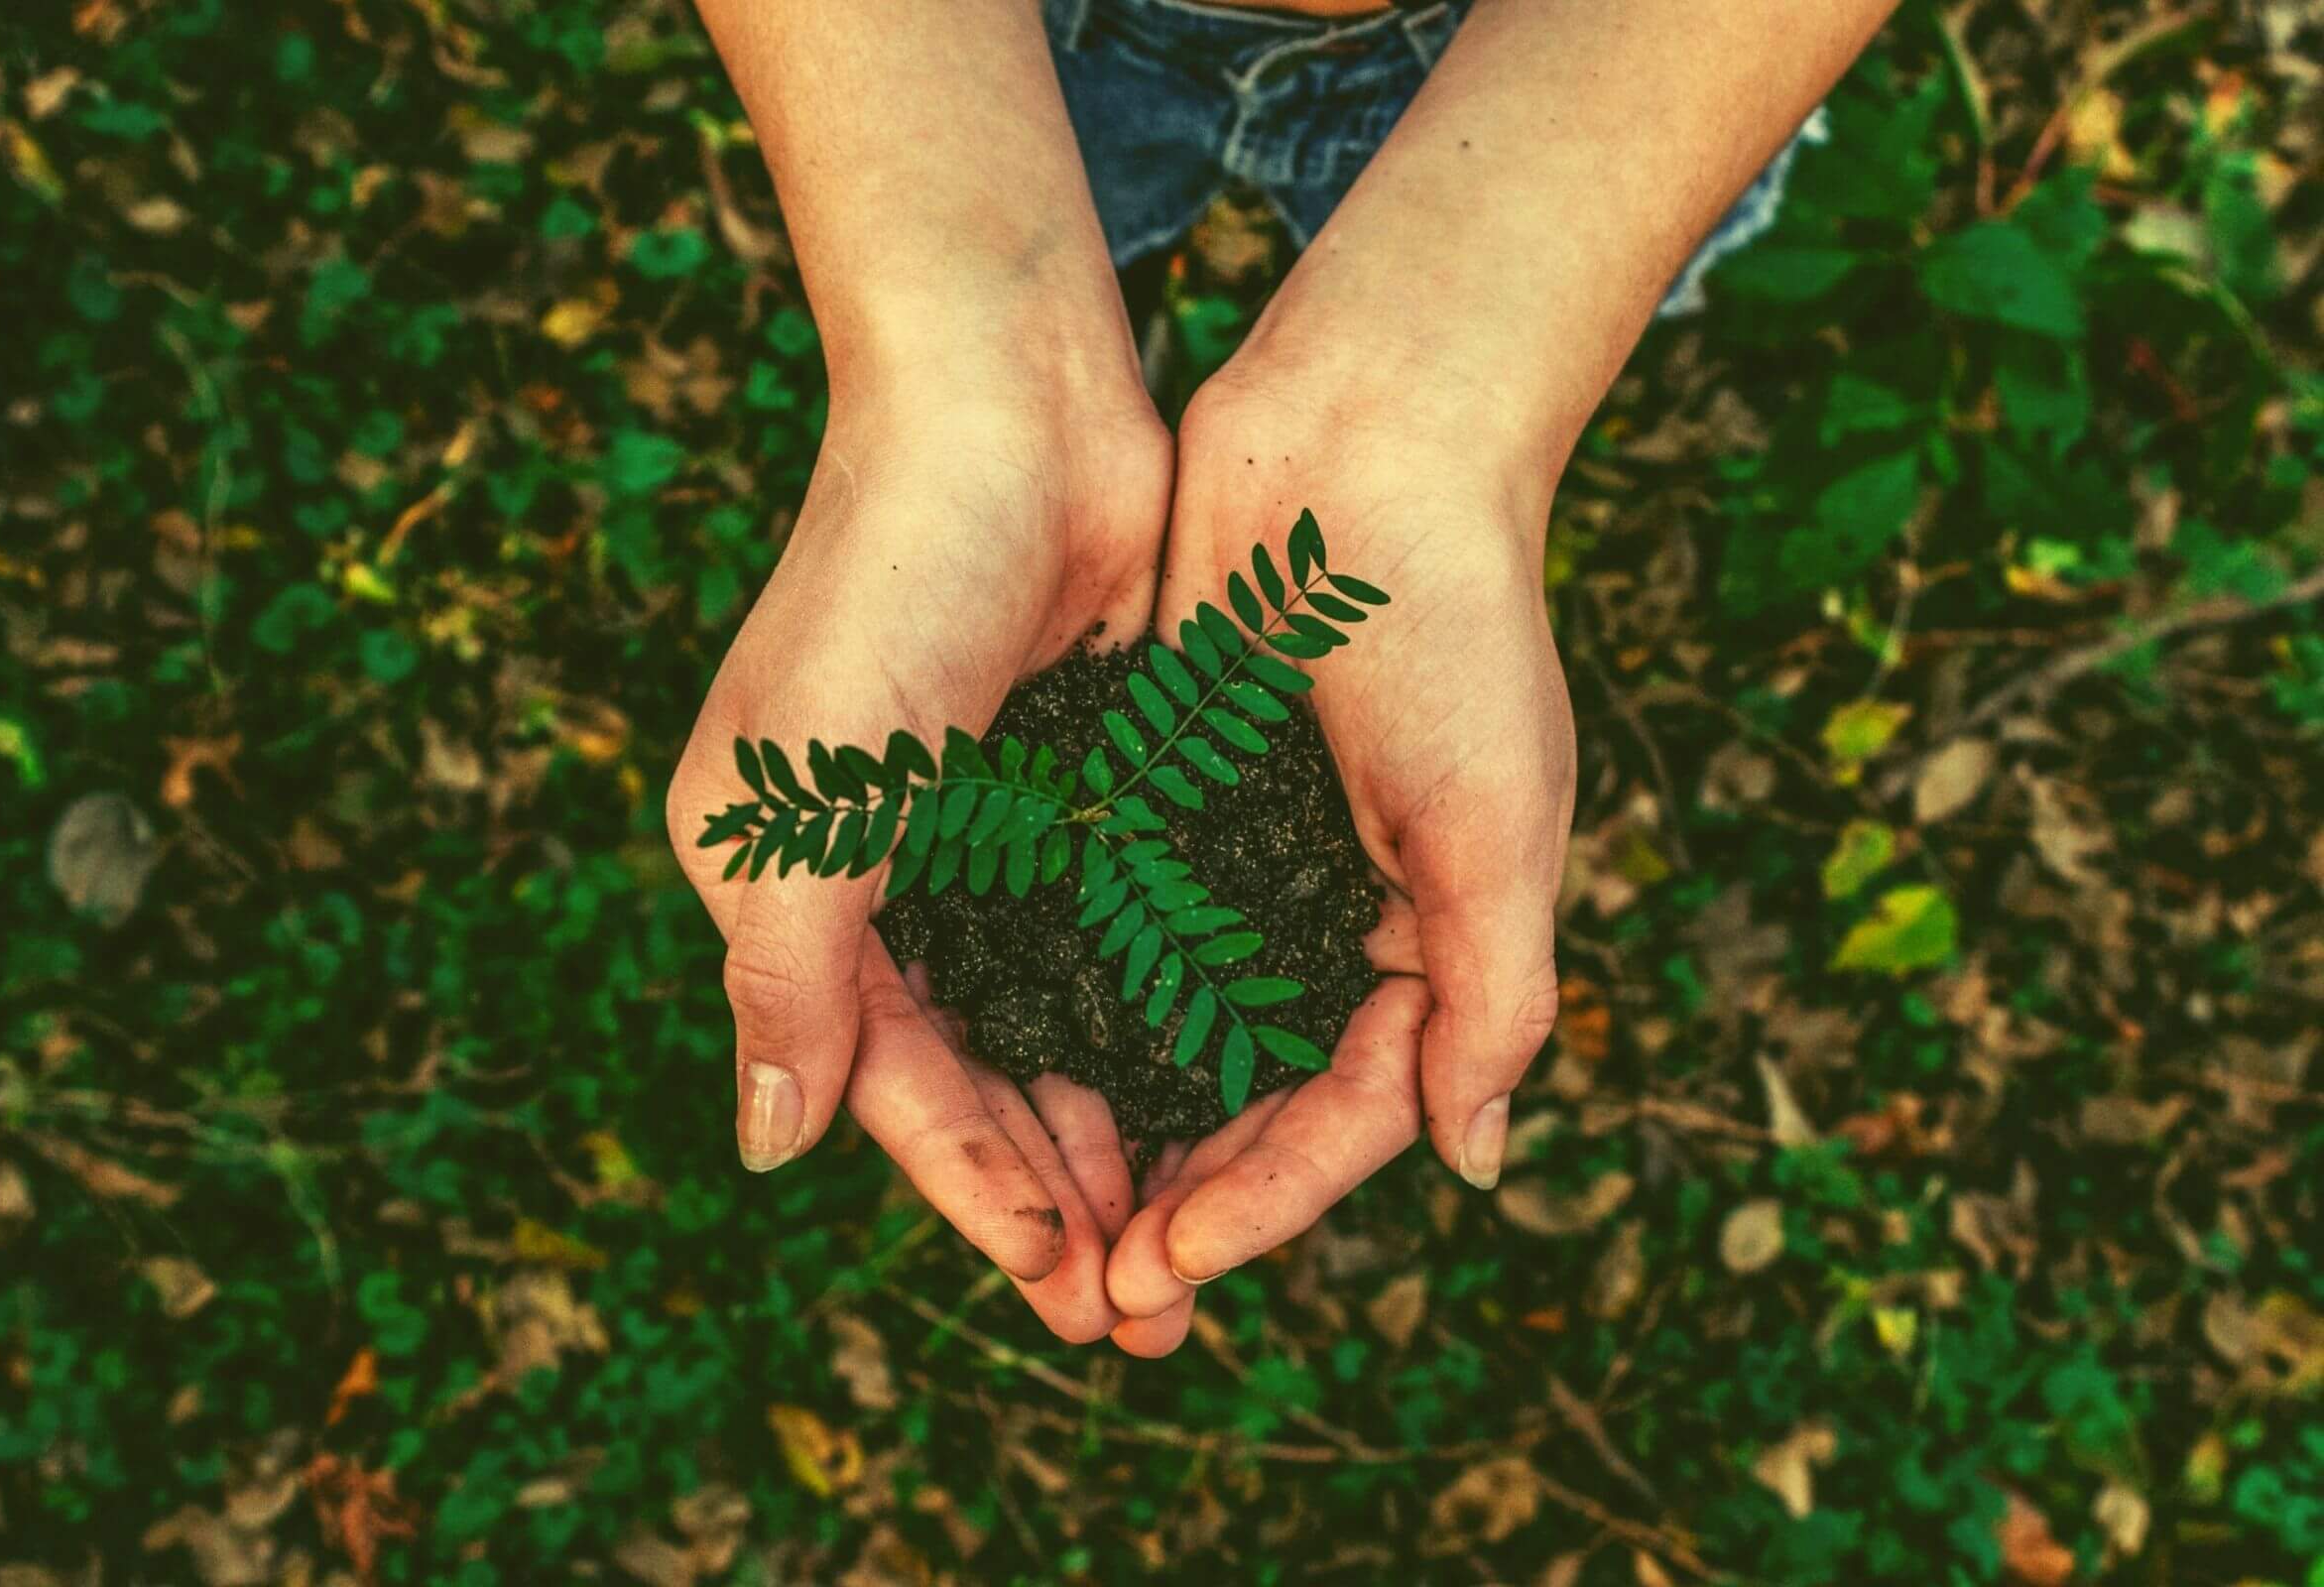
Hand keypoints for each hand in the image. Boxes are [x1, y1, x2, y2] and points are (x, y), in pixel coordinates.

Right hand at [667, 362, 1169, 1341]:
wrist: (1009, 403)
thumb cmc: (886, 586)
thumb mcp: (807, 796)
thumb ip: (788, 978)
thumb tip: (767, 1152)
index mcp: (792, 886)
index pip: (887, 1079)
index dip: (972, 1189)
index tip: (1062, 1285)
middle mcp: (885, 876)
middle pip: (977, 1074)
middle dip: (1054, 1192)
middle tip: (1143, 1309)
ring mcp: (989, 835)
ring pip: (1056, 1023)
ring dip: (1115, 1127)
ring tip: (1187, 1235)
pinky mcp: (1082, 790)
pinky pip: (1121, 938)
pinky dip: (1160, 1019)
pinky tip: (1219, 1094)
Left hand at [1103, 355, 1576, 1345]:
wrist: (1368, 438)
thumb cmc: (1456, 627)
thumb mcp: (1500, 823)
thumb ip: (1495, 996)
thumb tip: (1473, 1164)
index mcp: (1425, 939)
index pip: (1346, 1113)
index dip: (1266, 1201)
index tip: (1171, 1265)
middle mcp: (1326, 916)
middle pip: (1249, 1099)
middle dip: (1182, 1199)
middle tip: (1097, 1295)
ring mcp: (1238, 860)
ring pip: (1167, 1033)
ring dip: (1115, 1128)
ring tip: (1044, 1220)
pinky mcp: (1158, 795)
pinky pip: (1108, 926)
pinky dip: (1069, 1000)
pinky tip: (1004, 1064)